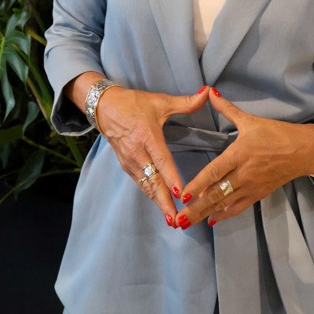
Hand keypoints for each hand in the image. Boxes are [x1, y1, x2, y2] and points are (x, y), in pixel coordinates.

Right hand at [94, 83, 210, 224]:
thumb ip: (185, 102)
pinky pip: (140, 183)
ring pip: (146, 186)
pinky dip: (150, 195)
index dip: (171, 177)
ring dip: (158, 203)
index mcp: (147, 136)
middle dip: (164, 202)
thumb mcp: (160, 101)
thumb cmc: (134, 104)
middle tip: (177, 219)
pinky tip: (160, 205)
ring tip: (171, 219)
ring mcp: (129, 161)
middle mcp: (137, 153)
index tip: (180, 193)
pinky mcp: (125, 165)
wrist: (105, 106)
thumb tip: (207, 93)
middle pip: (153, 181)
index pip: (161, 161)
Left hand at [174, 89, 313, 228]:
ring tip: (189, 223)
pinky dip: (225, 214)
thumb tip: (209, 92)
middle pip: (216, 193)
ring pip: (225, 203)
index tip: (183, 195)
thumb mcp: (250, 120)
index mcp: (239, 153)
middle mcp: (244, 173)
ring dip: (206, 213)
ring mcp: (251, 186)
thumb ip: (227, 108)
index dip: (198, 184)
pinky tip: (212, 220)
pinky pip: (239, 207)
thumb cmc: (276, 133)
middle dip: (197, 207)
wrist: (303, 150)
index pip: (214, 172)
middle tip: (179, 219)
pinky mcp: (259, 194)